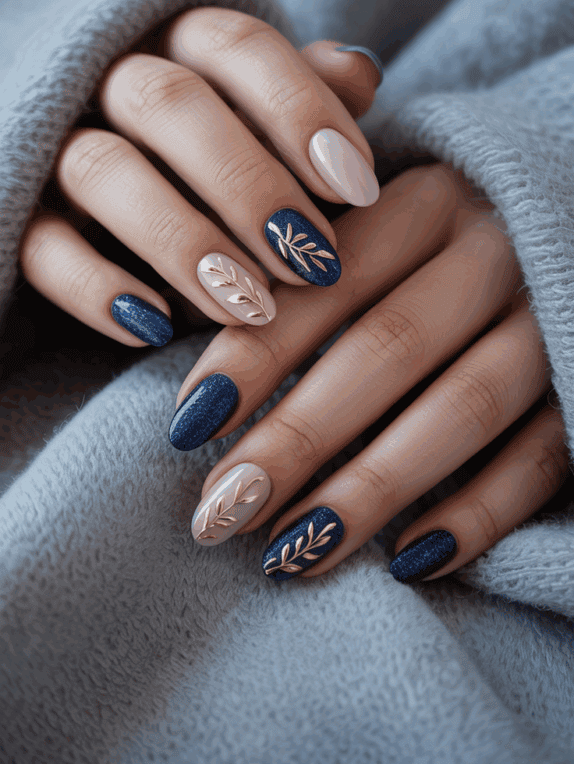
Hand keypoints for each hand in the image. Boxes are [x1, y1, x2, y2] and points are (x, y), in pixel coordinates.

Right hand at [18, 8, 381, 345]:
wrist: (99, 169)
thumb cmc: (213, 142)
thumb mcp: (261, 116)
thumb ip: (306, 95)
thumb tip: (358, 71)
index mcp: (180, 40)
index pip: (237, 46)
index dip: (301, 111)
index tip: (356, 188)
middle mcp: (111, 78)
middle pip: (169, 103)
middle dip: (249, 186)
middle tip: (311, 263)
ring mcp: (55, 142)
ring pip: (102, 170)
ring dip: (183, 242)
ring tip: (251, 309)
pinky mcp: (19, 210)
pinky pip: (41, 245)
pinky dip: (94, 288)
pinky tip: (155, 329)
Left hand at [177, 161, 568, 583]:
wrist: (566, 233)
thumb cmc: (437, 254)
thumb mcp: (380, 235)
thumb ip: (306, 286)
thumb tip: (206, 394)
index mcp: (428, 201)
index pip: (326, 281)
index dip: (253, 354)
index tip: (188, 426)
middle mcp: (495, 249)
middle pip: (388, 347)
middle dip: (296, 437)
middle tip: (221, 511)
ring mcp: (552, 317)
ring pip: (463, 407)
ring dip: (370, 488)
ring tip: (290, 553)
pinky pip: (541, 459)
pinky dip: (477, 516)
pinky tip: (408, 563)